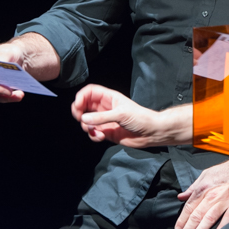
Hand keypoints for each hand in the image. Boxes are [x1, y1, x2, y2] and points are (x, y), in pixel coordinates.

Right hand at [0, 33, 59, 102]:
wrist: (16, 58)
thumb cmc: (8, 52)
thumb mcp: (7, 51)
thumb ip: (3, 59)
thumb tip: (4, 69)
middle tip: (9, 92)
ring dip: (5, 97)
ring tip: (19, 95)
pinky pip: (0, 98)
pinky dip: (10, 98)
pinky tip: (19, 96)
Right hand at [72, 84, 187, 147]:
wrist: (151, 133)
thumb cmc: (140, 118)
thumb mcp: (121, 114)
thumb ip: (101, 117)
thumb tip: (84, 119)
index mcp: (109, 97)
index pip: (90, 92)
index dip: (81, 96)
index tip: (77, 106)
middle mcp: (105, 108)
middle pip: (84, 105)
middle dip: (79, 112)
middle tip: (79, 118)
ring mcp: (105, 120)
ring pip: (86, 121)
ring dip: (87, 127)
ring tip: (95, 131)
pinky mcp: (106, 132)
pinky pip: (93, 133)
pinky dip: (93, 136)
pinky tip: (101, 137)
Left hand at [175, 159, 228, 228]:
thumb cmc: (228, 171)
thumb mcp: (207, 174)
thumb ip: (193, 187)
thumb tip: (181, 196)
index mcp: (203, 188)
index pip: (189, 207)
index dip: (181, 220)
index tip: (177, 228)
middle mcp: (211, 195)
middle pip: (196, 216)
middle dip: (187, 228)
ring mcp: (224, 201)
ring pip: (208, 219)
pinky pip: (226, 220)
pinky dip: (220, 228)